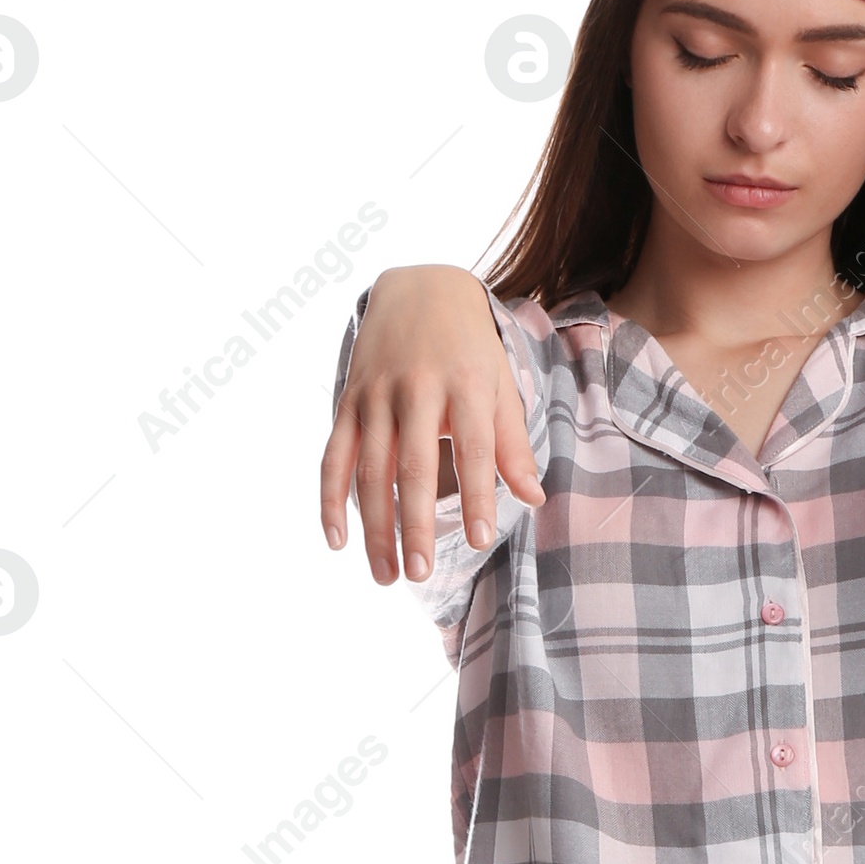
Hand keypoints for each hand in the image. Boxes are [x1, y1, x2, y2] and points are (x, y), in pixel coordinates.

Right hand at [320, 263, 544, 583]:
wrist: (419, 287)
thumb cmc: (469, 349)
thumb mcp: (500, 386)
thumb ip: (512, 444)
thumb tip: (534, 499)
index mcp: (465, 385)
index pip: (473, 448)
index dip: (477, 495)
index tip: (479, 541)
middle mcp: (416, 389)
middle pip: (413, 466)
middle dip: (415, 524)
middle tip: (420, 574)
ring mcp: (376, 395)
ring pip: (370, 470)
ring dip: (375, 527)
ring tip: (386, 576)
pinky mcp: (348, 400)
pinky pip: (334, 456)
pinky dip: (331, 499)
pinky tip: (338, 541)